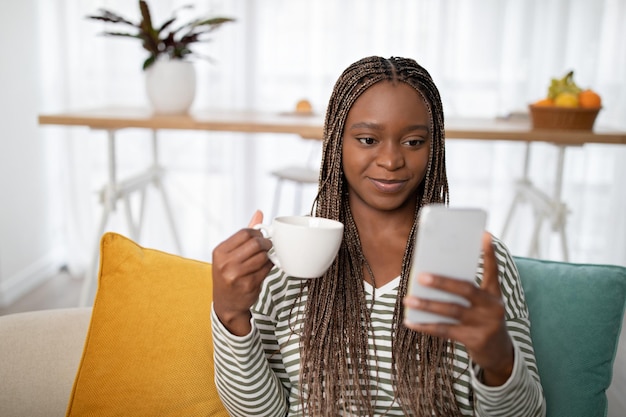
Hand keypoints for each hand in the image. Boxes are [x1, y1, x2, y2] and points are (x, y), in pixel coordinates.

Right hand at [212, 210, 273, 335]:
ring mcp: (236, 275)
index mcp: (220, 252)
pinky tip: (264, 268)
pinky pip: (266, 269)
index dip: (257, 233)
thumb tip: (259, 213)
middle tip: (267, 247)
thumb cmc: (229, 275)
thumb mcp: (230, 254)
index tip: (261, 237)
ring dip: (268, 255)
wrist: (226, 304)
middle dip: (265, 243)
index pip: (245, 233)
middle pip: (255, 243)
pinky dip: (269, 266)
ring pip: (263, 256)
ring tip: (265, 258)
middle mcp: (226, 263)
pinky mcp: (248, 285)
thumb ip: (244, 235)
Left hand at [403, 232, 513, 385]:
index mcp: (494, 293)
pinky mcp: (474, 340)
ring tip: (407, 300)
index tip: (484, 235)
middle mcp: (493, 307)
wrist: (498, 352)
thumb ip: (465, 289)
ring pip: (451, 311)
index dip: (489, 253)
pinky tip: (409, 321)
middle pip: (465, 290)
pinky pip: (445, 331)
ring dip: (427, 305)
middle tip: (420, 276)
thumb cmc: (482, 318)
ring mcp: (484, 324)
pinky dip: (425, 326)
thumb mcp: (482, 302)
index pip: (493, 270)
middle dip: (442, 282)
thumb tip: (431, 276)